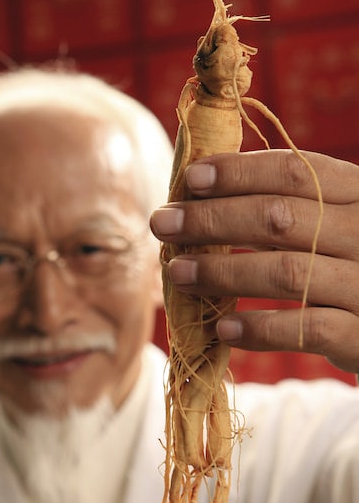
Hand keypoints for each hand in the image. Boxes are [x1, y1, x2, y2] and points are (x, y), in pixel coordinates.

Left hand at [150, 149, 358, 374]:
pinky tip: (223, 328)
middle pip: (280, 218)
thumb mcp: (334, 227)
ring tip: (177, 273)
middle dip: (212, 219)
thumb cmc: (353, 269)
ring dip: (222, 272)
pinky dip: (260, 328)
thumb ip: (290, 209)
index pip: (298, 172)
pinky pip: (306, 330)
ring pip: (285, 272)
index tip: (191, 178)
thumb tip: (202, 195)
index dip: (240, 172)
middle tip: (163, 223)